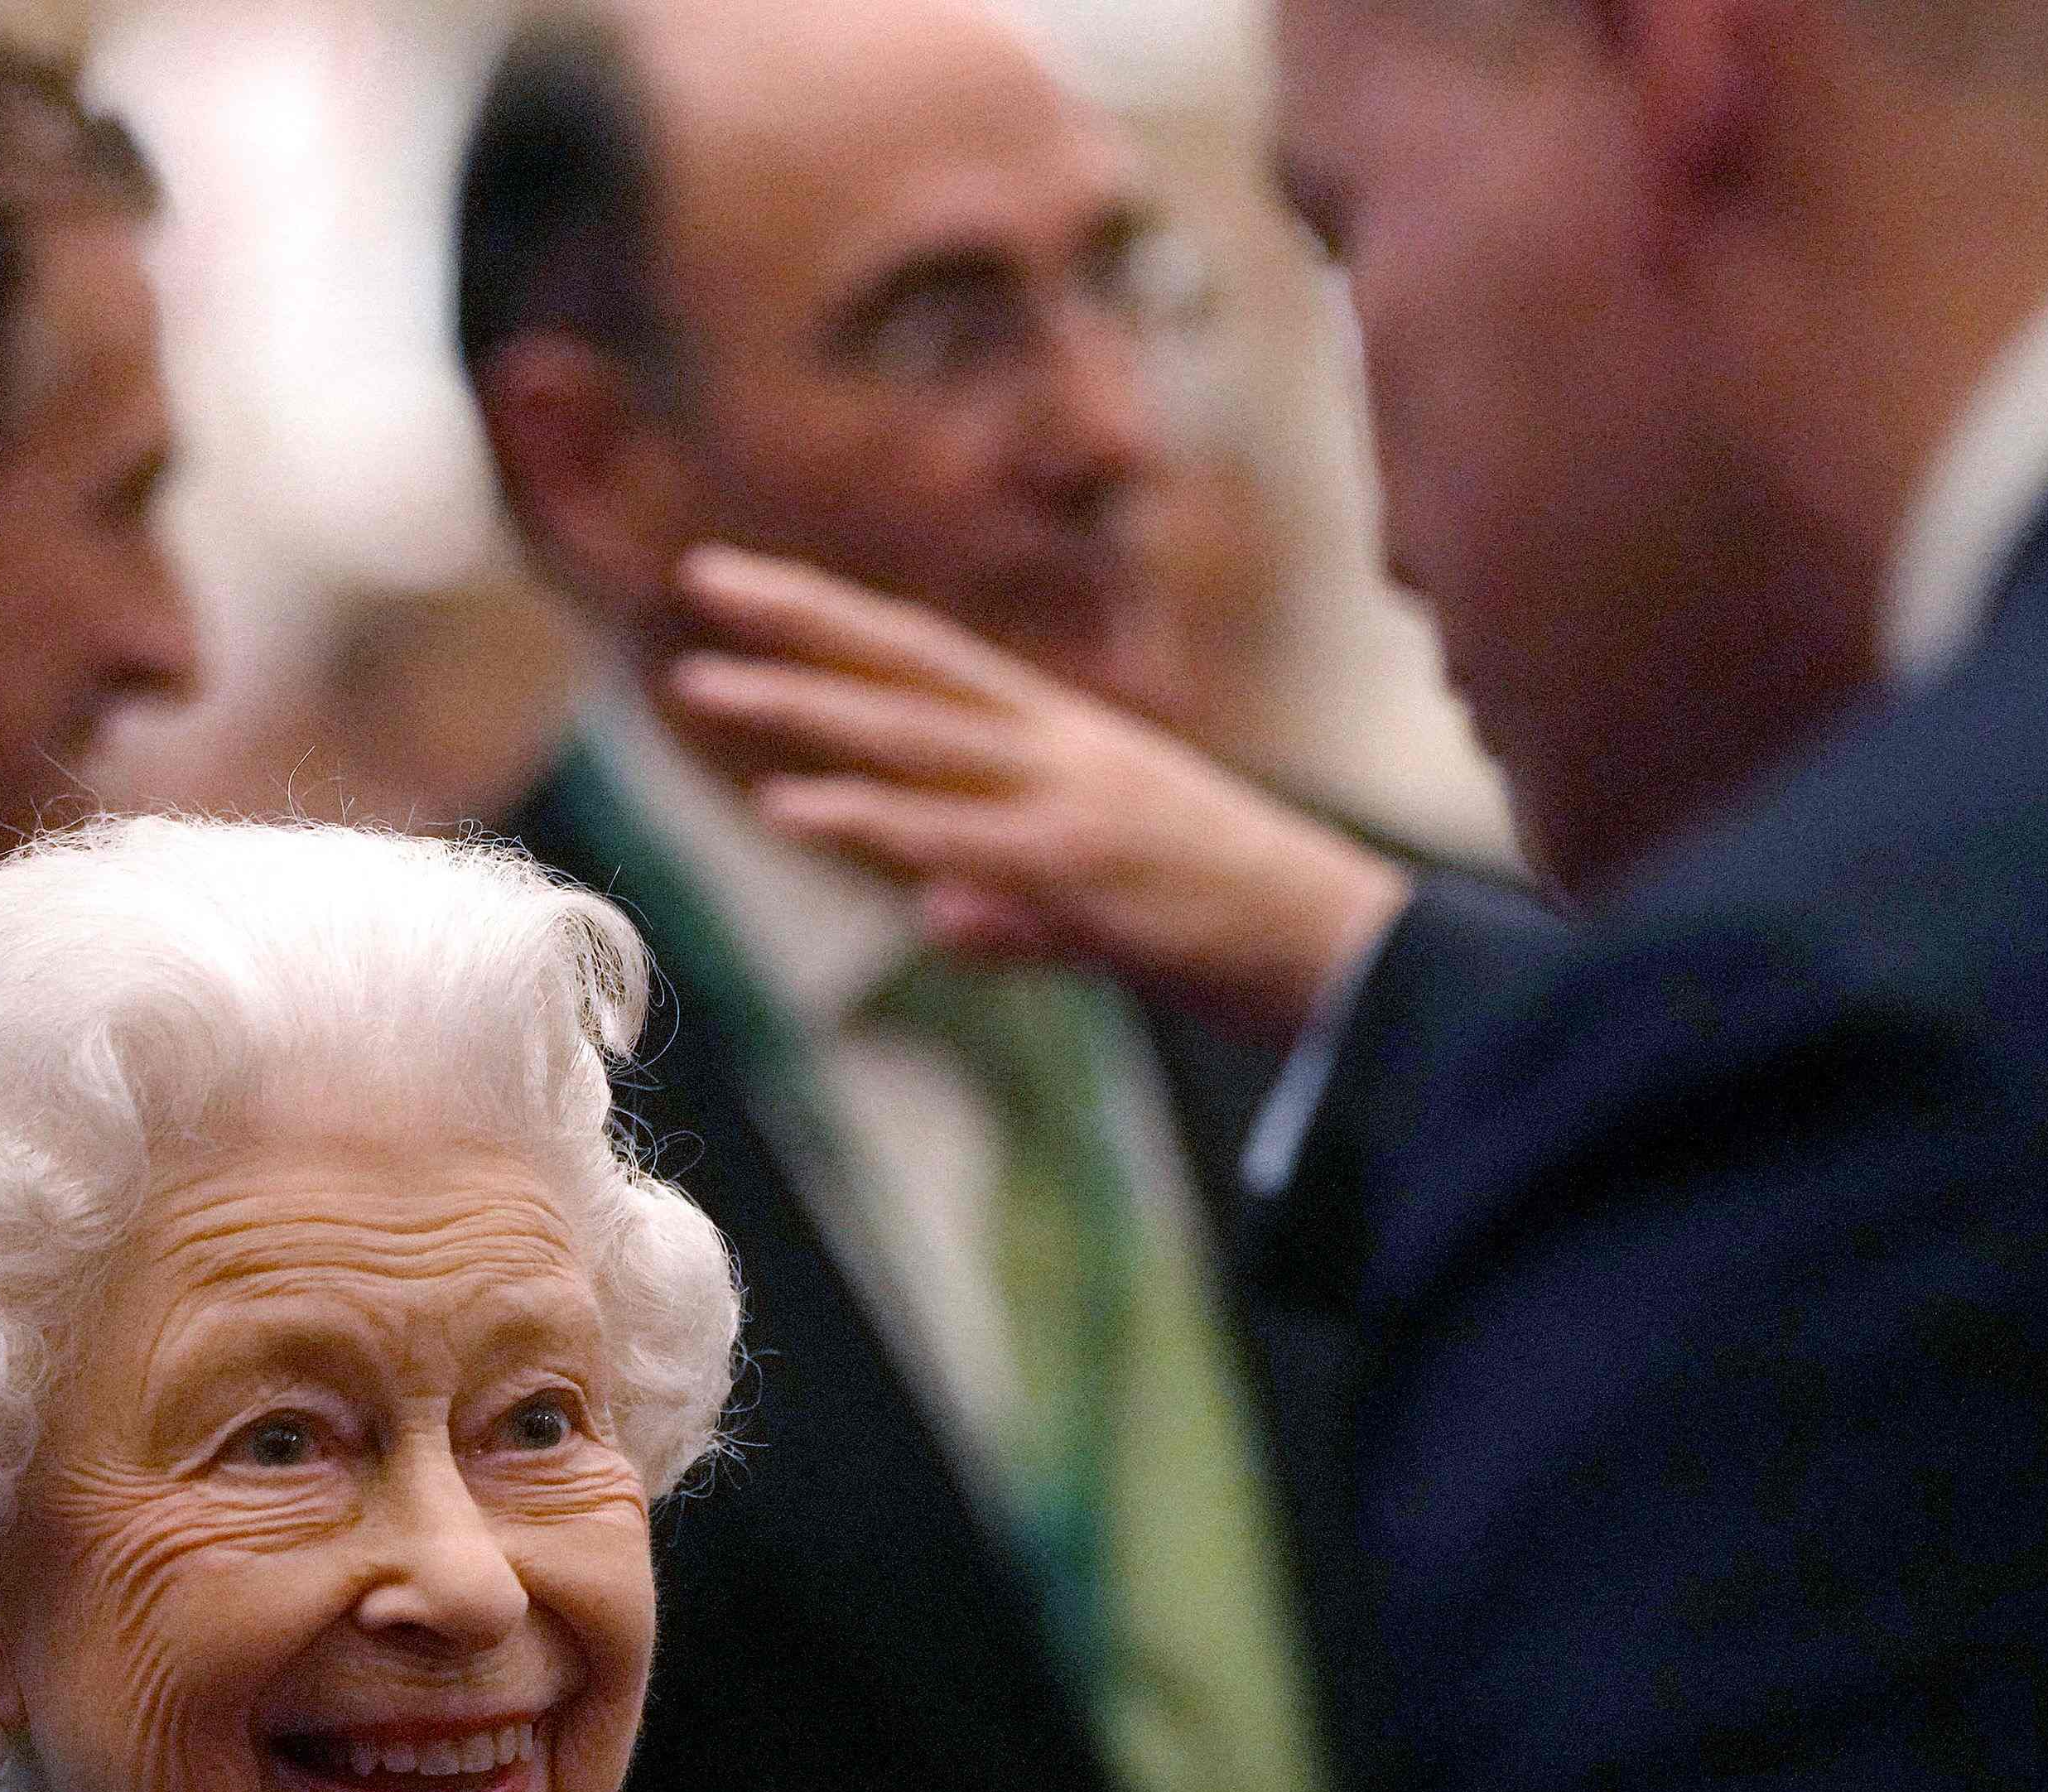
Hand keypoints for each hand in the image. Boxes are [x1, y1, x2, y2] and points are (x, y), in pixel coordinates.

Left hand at [659, 542, 1407, 1049]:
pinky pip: (951, 836)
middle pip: (912, 665)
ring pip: (913, 737)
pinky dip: (866, 818)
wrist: (1344, 958)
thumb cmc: (1236, 931)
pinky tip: (785, 806)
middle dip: (805, 621)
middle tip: (703, 577)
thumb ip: (1012, 907)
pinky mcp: (1077, 869)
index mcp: (1072, 742)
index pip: (938, 662)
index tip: (761, 588)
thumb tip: (938, 913)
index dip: (846, 623)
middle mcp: (1063, 749)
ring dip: (804, 709)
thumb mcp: (1105, 907)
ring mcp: (1069, 802)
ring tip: (705, 683)